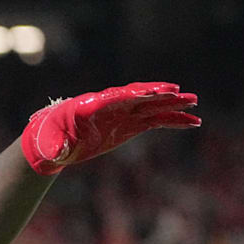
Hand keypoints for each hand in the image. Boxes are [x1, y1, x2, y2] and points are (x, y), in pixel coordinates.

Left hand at [21, 82, 199, 174]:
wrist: (53, 142)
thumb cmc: (48, 139)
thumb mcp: (49, 144)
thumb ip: (55, 146)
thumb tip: (56, 151)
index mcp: (91, 106)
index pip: (117, 97)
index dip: (137, 95)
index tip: (156, 92)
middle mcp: (111, 106)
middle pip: (139, 97)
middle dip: (159, 95)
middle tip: (182, 94)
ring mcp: (122, 115)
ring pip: (152, 107)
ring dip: (173, 106)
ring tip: (195, 104)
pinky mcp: (129, 125)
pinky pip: (155, 120)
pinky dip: (172, 121)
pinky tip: (192, 122)